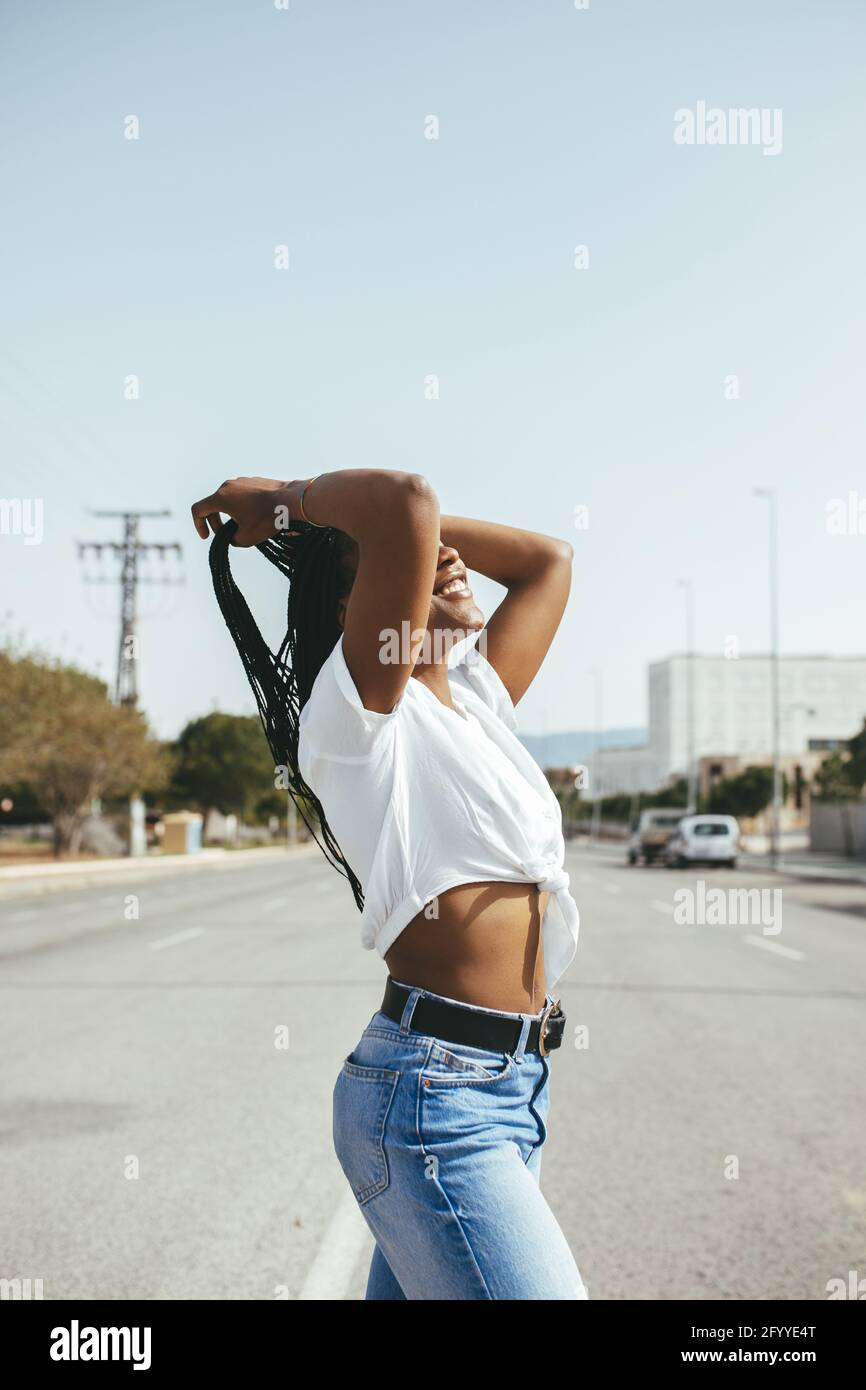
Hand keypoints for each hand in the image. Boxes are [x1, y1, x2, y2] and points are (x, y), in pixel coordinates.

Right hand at [190, 477, 305, 546]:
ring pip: (227, 499)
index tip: (207, 537)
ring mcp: (241, 481)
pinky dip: (241, 506)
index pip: (198, 510)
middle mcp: (228, 485)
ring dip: (230, 514)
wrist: (291, 501)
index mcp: (221, 497)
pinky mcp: (253, 481)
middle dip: (215, 521)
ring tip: (243, 526)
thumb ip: (231, 539)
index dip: (198, 525)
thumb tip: (233, 535)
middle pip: (212, 504)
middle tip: (226, 534)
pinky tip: (255, 516)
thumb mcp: (246, 538)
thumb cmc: (267, 519)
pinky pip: (241, 495)